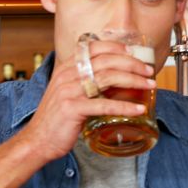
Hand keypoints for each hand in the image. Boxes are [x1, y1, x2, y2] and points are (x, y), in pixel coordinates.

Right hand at [17, 40, 154, 162]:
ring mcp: (69, 91)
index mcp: (66, 68)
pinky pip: (104, 105)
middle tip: (149, 71)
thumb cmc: (56, 118)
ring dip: (133, 80)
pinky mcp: (72, 109)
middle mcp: (67, 75)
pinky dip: (125, 107)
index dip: (117, 48)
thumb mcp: (68, 93)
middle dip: (132, 64)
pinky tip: (138, 109)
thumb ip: (86, 83)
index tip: (135, 53)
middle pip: (106, 61)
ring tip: (149, 85)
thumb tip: (115, 79)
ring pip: (108, 78)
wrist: (37, 140)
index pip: (94, 47)